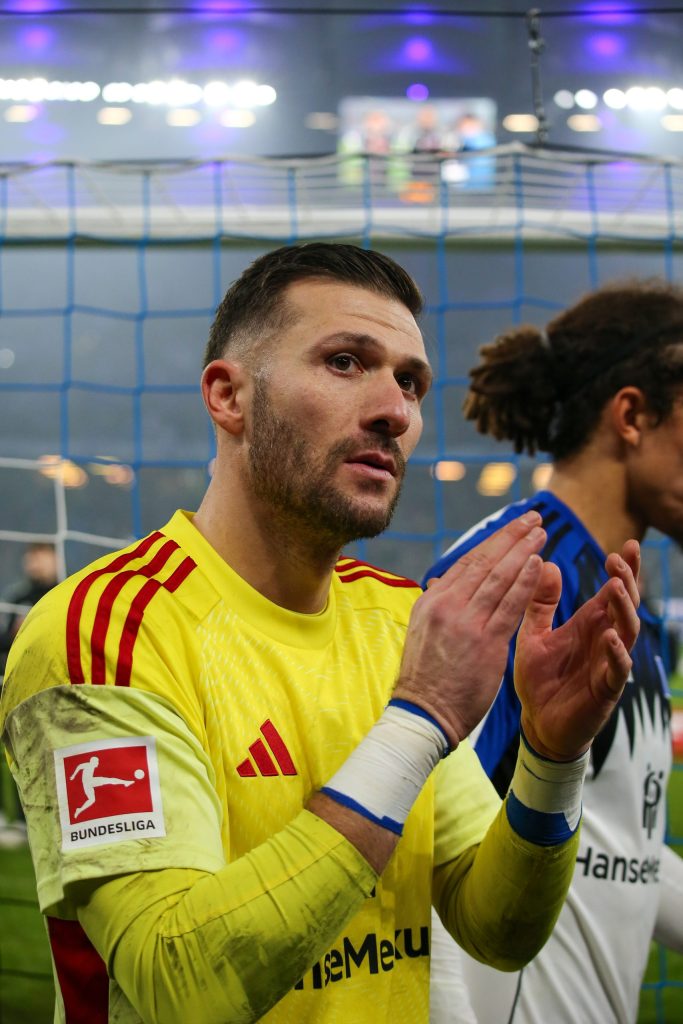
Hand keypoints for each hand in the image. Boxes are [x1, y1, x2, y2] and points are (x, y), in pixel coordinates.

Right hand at [393, 512, 546, 747]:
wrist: (423, 715)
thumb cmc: (427, 679)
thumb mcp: (423, 632)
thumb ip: (439, 606)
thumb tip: (442, 582)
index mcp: (432, 601)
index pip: (467, 562)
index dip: (494, 542)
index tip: (513, 528)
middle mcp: (446, 604)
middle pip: (484, 561)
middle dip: (512, 537)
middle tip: (534, 518)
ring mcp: (465, 622)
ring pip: (499, 577)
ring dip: (523, 551)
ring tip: (541, 532)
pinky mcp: (484, 641)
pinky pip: (509, 604)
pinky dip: (525, 581)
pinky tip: (539, 563)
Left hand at [516, 540, 640, 760]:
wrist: (537, 724)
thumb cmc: (540, 679)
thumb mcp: (534, 635)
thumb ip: (540, 604)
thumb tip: (548, 564)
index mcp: (589, 625)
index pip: (612, 591)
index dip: (623, 570)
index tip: (626, 544)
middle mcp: (604, 640)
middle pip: (626, 606)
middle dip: (627, 580)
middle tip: (620, 558)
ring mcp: (608, 664)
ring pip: (627, 632)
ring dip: (624, 610)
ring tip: (617, 587)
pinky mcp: (605, 690)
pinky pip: (617, 671)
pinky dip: (616, 654)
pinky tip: (610, 638)